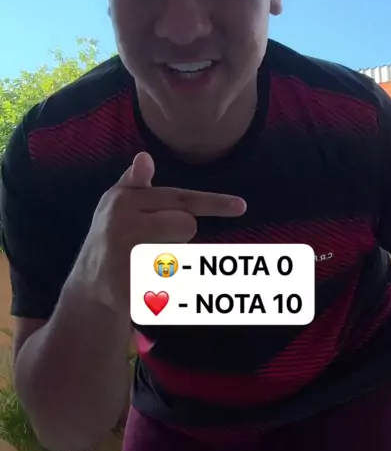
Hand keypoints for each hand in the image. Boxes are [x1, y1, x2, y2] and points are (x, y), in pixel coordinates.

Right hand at [73, 152, 246, 311]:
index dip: (213, 203)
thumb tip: (144, 157)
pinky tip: (150, 281)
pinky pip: (178, 285)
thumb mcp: (117, 200)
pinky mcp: (134, 293)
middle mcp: (124, 229)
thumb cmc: (112, 230)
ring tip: (148, 258)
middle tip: (156, 237)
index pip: (179, 200)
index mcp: (123, 202)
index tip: (241, 206)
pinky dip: (175, 286)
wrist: (89, 282)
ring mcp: (128, 263)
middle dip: (180, 231)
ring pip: (184, 253)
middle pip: (187, 226)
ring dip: (177, 257)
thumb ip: (135, 180)